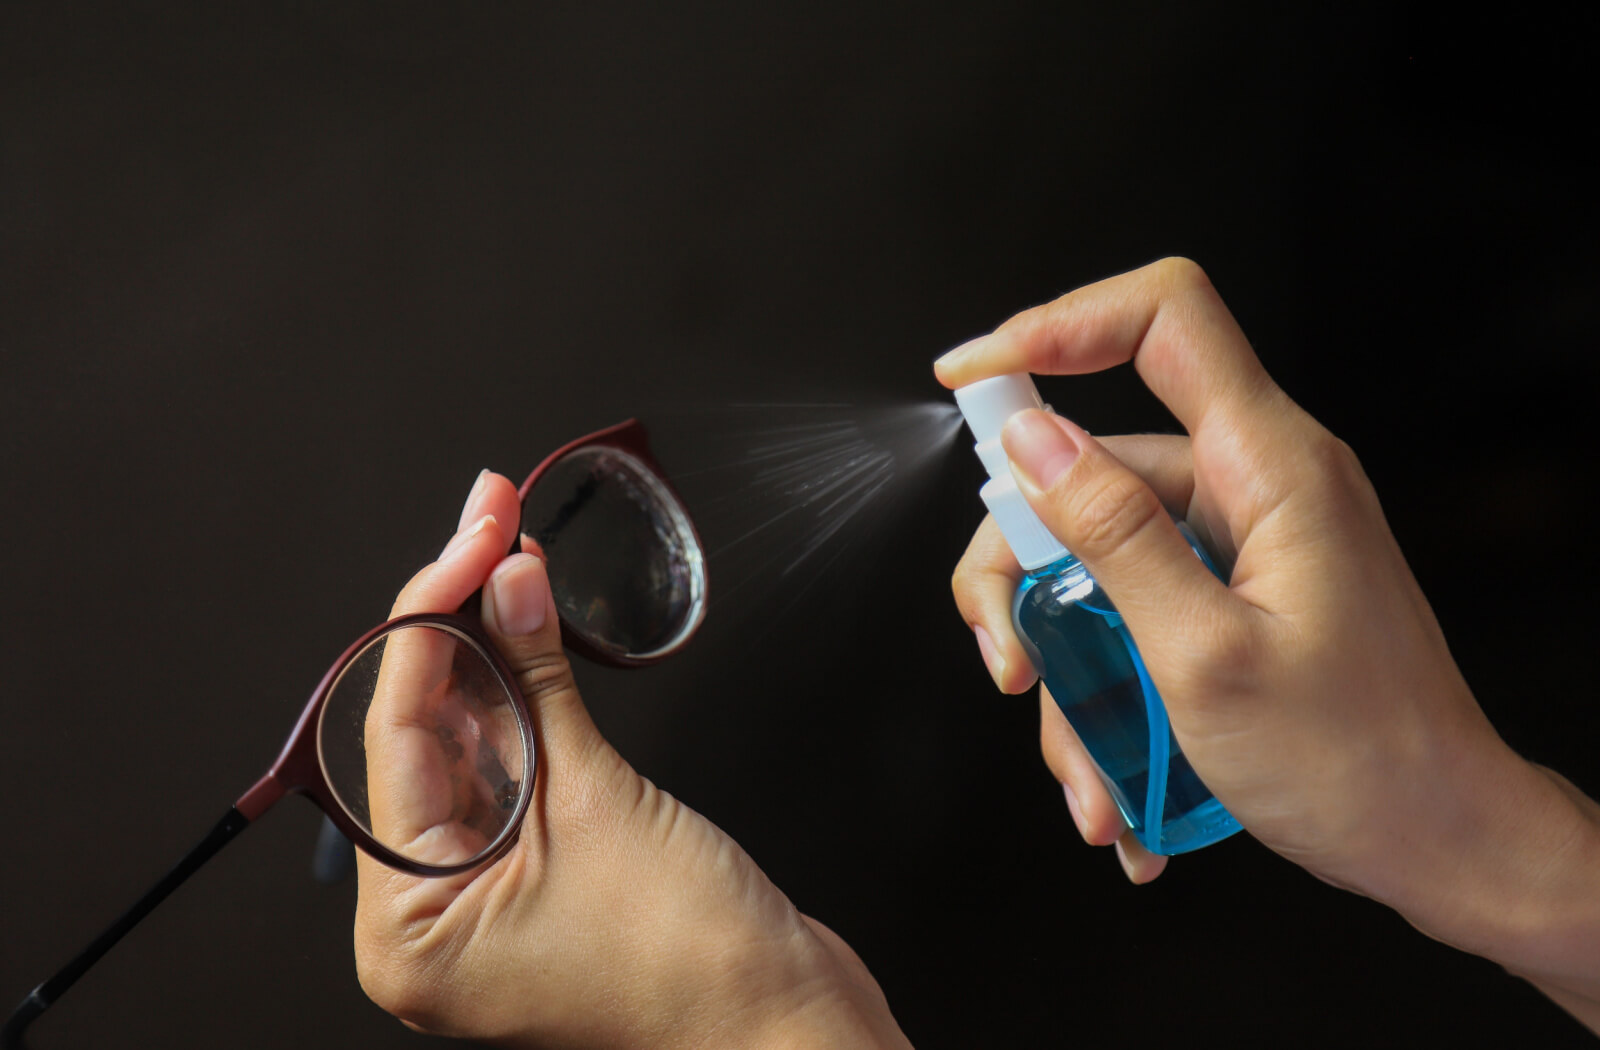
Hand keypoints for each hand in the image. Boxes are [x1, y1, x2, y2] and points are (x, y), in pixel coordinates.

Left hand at [352, 472, 909, 1048]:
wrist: (785, 1019)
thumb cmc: (692, 966)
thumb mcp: (599, 802)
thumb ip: (540, 682)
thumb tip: (504, 583)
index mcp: (410, 929)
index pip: (395, 739)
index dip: (428, 622)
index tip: (466, 540)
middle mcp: (436, 914)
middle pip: (427, 733)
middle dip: (458, 619)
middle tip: (485, 522)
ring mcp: (492, 890)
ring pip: (475, 739)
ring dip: (495, 642)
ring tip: (508, 548)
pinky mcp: (546, 866)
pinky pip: (521, 763)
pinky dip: (530, 690)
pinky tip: (532, 617)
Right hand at [937, 259, 1599, 1020]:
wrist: (1436, 838)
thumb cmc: (1354, 760)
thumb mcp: (1203, 654)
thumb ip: (1113, 534)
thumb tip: (1032, 440)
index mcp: (1269, 466)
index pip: (1163, 319)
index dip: (1058, 323)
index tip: (972, 377)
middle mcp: (1254, 485)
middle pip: (1091, 467)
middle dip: (1024, 573)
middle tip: (1008, 661)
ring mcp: (1241, 542)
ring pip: (1096, 557)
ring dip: (1068, 666)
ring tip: (1086, 772)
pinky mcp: (1230, 592)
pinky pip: (1131, 607)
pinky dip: (1105, 689)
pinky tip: (1114, 779)